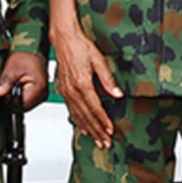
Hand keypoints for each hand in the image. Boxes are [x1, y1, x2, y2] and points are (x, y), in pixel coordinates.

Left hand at [0, 50, 49, 109]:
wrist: (32, 51)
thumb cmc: (25, 57)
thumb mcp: (12, 67)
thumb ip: (5, 82)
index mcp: (39, 88)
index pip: (21, 105)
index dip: (10, 100)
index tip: (6, 90)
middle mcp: (43, 94)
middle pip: (23, 107)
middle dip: (13, 99)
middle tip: (10, 85)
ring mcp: (41, 95)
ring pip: (24, 105)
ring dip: (16, 98)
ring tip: (15, 84)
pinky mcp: (38, 95)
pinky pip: (27, 101)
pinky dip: (20, 96)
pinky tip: (18, 87)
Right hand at [52, 24, 121, 147]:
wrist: (64, 39)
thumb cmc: (80, 46)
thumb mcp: (99, 60)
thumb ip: (108, 79)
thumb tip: (117, 94)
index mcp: (82, 83)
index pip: (95, 108)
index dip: (103, 121)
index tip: (110, 131)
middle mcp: (72, 90)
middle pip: (86, 116)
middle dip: (96, 131)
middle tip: (105, 142)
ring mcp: (67, 91)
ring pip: (78, 115)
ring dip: (88, 129)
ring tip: (96, 140)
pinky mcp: (64, 90)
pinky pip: (71, 110)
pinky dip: (78, 121)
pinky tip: (83, 128)